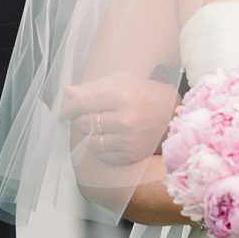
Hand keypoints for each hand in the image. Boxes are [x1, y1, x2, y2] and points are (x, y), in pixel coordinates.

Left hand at [62, 73, 178, 164]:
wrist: (172, 115)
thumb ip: (92, 88)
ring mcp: (128, 139)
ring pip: (92, 141)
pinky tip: (109, 138)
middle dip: (81, 120)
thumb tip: (67, 92)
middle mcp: (125, 119)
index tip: (65, 111)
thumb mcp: (120, 82)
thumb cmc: (143, 93)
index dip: (69, 108)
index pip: (82, 104)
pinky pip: (103, 155)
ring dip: (90, 135)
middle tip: (86, 116)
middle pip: (85, 124)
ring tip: (98, 127)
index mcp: (121, 96)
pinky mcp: (131, 155)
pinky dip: (101, 148)